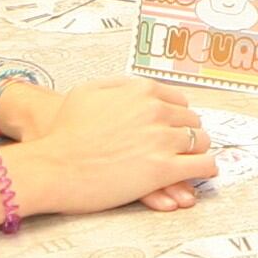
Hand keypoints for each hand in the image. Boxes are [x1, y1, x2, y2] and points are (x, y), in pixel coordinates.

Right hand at [8, 78, 212, 215]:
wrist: (52, 165)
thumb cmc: (64, 132)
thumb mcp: (87, 91)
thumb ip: (118, 85)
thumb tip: (138, 86)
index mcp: (141, 92)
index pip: (178, 100)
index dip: (178, 116)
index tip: (175, 127)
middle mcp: (155, 111)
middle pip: (192, 121)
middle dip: (188, 133)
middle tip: (183, 146)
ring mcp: (161, 140)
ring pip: (201, 142)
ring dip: (198, 151)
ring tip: (192, 160)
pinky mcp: (163, 170)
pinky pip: (201, 166)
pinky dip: (206, 169)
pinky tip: (202, 172)